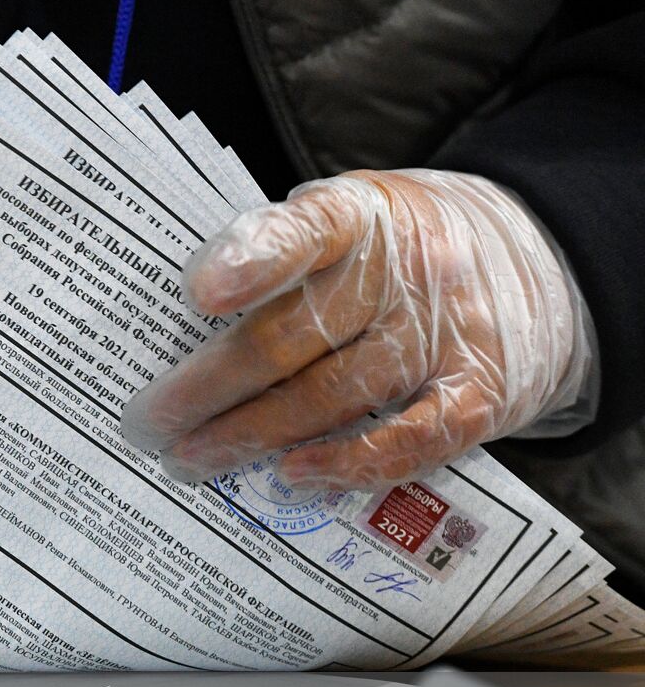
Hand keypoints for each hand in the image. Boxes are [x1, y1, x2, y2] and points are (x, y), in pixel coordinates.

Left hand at [121, 169, 594, 488]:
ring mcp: (447, 334)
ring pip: (332, 394)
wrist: (535, 260)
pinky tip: (291, 473)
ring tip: (191, 457)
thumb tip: (185, 328)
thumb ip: (279, 256)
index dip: (252, 261)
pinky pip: (406, 439)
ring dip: (251, 434)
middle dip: (209, 386)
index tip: (199, 295)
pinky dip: (346, 462)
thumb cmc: (399, 249)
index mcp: (363, 213)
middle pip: (292, 336)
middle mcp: (409, 269)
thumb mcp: (347, 217)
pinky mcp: (478, 394)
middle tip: (151, 420)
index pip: (305, 233)